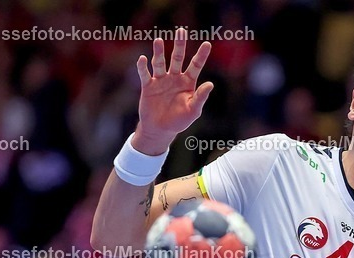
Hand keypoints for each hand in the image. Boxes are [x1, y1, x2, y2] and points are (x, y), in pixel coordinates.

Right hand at [132, 27, 213, 153]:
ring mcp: (161, 81)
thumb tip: (210, 84)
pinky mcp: (148, 86)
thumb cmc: (179, 121)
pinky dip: (143, 67)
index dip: (201, 55)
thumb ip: (200, 97)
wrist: (160, 130)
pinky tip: (143, 59)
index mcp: (188, 82)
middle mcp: (174, 78)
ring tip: (158, 40)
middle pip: (177, 58)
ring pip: (160, 63)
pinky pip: (145, 74)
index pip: (196, 65)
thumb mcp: (193, 111)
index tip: (207, 44)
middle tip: (181, 31)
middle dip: (179, 45)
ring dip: (158, 52)